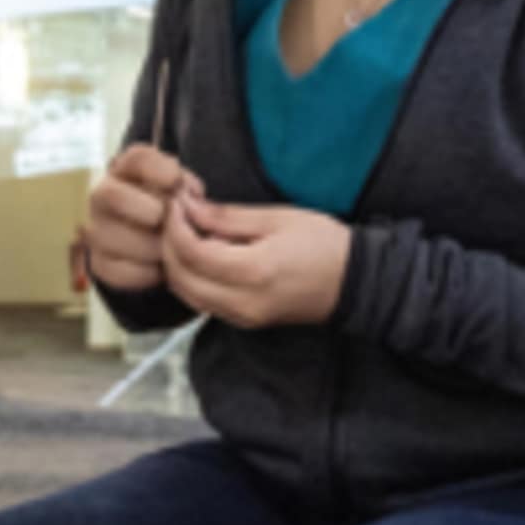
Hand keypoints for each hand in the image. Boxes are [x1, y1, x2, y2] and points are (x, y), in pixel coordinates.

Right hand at [86, 142, 192, 292]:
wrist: (148, 239)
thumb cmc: (167, 206)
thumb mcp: (180, 189)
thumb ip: (187, 187)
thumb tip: (193, 195)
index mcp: (127, 169)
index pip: (137, 159)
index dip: (159, 169)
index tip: (176, 182)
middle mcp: (103, 195)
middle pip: (114, 196)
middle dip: (152, 212)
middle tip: (172, 223)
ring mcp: (97, 229)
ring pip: (119, 239)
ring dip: (155, 247)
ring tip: (171, 248)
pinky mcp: (100, 262)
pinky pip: (123, 271)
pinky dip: (148, 273)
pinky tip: (160, 266)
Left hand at [161, 192, 352, 329]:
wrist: (356, 283)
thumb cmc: (323, 243)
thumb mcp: (277, 218)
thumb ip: (227, 216)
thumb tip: (188, 207)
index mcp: (253, 271)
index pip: (191, 251)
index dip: (174, 224)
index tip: (175, 202)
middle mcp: (243, 301)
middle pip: (180, 278)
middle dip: (168, 244)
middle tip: (174, 215)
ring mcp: (244, 317)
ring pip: (186, 295)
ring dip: (176, 264)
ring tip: (186, 232)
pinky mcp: (246, 322)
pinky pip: (203, 303)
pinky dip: (192, 279)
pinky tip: (202, 255)